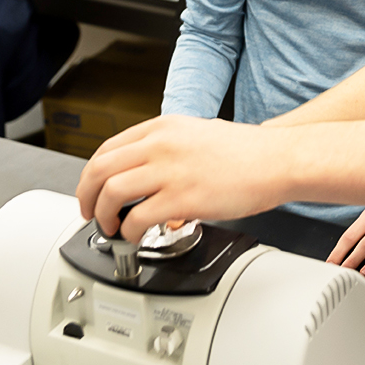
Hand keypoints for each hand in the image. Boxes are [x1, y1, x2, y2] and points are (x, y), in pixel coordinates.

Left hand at [74, 115, 289, 239]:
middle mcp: (161, 145)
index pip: (107, 149)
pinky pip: (138, 218)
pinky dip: (129, 232)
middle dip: (86, 197)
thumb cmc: (247, 153)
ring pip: (112, 193)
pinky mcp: (183, 198)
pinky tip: (136, 236)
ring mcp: (170, 171)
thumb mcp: (196, 135)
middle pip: (100, 169)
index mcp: (162, 128)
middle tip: (90, 214)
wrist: (278, 160)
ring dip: (103, 216)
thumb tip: (147, 176)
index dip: (91, 176)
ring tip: (111, 228)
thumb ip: (166, 150)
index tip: (92, 192)